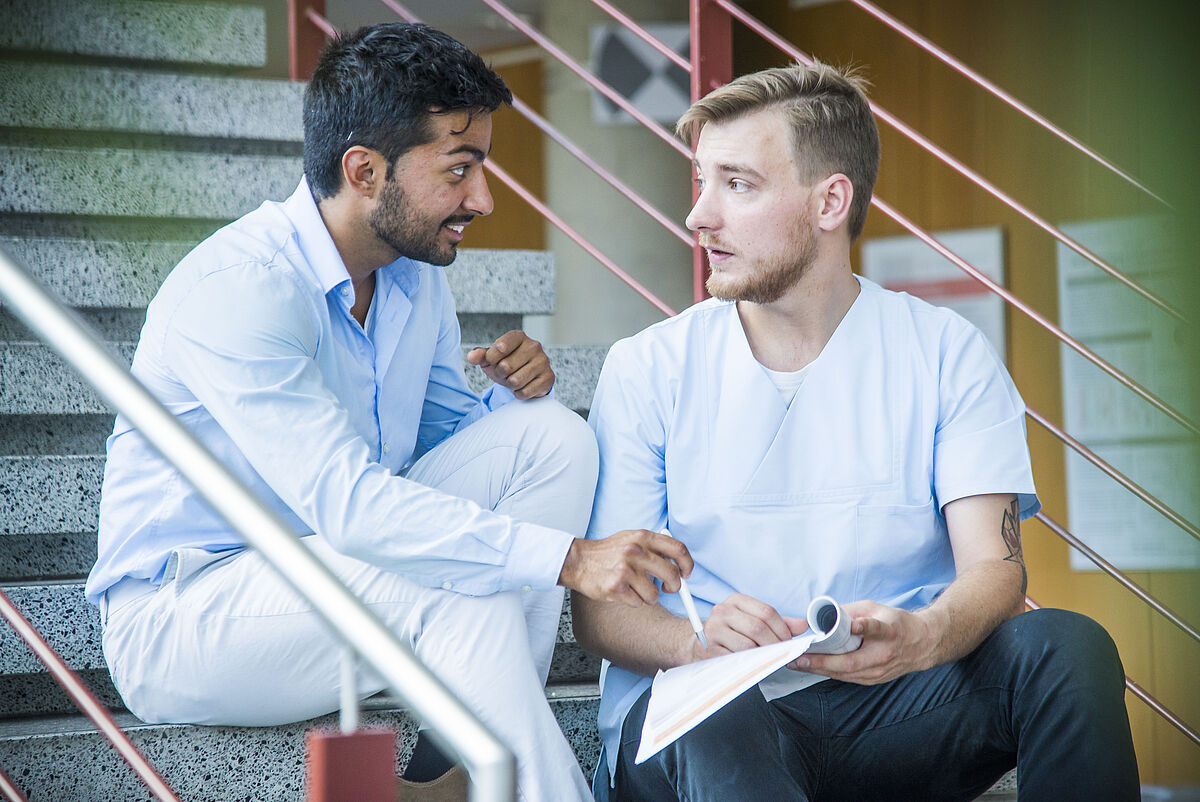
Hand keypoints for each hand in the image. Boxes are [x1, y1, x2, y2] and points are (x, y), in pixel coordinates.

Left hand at [466, 330, 553, 399]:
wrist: (528, 377)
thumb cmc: (508, 363)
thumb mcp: (492, 358)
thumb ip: (480, 355)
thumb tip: (472, 357)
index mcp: (519, 336)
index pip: (500, 347)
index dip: (491, 359)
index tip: (494, 361)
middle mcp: (534, 346)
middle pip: (506, 366)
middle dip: (501, 374)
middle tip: (506, 373)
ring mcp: (543, 362)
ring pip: (516, 381)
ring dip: (510, 385)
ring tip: (514, 379)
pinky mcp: (548, 378)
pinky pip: (525, 392)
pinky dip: (519, 393)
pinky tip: (523, 386)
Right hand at [559, 530, 691, 606]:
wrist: (578, 561)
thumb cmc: (608, 552)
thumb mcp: (631, 538)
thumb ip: (654, 547)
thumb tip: (680, 565)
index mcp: (643, 537)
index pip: (678, 549)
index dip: (687, 564)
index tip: (686, 574)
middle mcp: (636, 551)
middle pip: (672, 575)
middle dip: (674, 587)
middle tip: (668, 589)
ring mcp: (626, 570)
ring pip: (655, 595)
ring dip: (649, 597)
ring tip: (636, 589)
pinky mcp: (616, 588)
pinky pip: (638, 603)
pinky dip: (634, 601)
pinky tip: (624, 592)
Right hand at [691, 593, 807, 663]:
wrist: (699, 645)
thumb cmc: (731, 634)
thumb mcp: (752, 622)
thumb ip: (778, 623)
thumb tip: (802, 625)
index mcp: (736, 601)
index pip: (766, 612)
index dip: (782, 629)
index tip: (789, 641)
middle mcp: (722, 611)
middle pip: (758, 627)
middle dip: (776, 644)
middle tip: (783, 654)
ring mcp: (713, 629)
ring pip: (747, 644)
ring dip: (763, 655)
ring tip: (768, 659)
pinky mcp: (709, 648)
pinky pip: (735, 658)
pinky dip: (749, 663)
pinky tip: (753, 664)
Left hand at [788, 600, 934, 683]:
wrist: (922, 644)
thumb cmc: (897, 623)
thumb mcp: (878, 608)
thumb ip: (853, 611)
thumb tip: (826, 613)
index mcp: (889, 632)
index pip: (877, 630)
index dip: (865, 627)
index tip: (855, 624)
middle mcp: (884, 655)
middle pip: (851, 662)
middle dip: (822, 661)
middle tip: (800, 657)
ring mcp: (879, 671)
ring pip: (846, 674)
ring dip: (820, 669)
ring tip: (798, 663)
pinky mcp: (874, 680)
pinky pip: (847, 677)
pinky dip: (829, 672)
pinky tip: (812, 667)